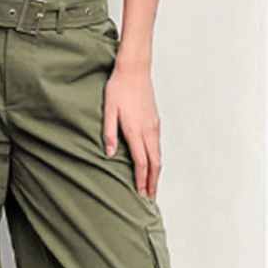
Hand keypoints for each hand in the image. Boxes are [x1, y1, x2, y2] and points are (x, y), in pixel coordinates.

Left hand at [102, 62, 160, 199]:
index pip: (142, 163)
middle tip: (150, 198)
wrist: (135, 69)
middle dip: (153, 182)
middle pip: (155, 164)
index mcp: (136, 130)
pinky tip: (153, 166)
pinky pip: (158, 146)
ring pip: (158, 156)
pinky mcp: (155, 121)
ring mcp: (154, 126)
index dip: (141, 180)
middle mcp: (148, 130)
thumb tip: (109, 153)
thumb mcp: (108, 110)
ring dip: (156, 173)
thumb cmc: (118, 87)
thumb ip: (109, 132)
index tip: (141, 194)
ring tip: (152, 186)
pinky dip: (157, 161)